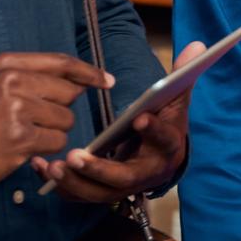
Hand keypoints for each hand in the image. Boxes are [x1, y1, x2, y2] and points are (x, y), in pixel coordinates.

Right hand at [0, 53, 112, 206]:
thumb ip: (33, 78)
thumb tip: (79, 83)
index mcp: (8, 64)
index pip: (62, 62)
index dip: (89, 72)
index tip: (107, 80)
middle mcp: (13, 80)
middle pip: (68, 93)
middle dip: (58, 111)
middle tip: (30, 121)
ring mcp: (17, 108)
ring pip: (66, 120)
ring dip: (51, 132)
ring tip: (21, 135)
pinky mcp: (21, 137)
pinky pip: (57, 141)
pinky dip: (45, 149)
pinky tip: (20, 149)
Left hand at [28, 40, 203, 203]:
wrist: (161, 157)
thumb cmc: (165, 123)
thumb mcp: (176, 99)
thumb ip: (182, 75)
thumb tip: (198, 46)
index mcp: (168, 147)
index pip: (164, 140)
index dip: (154, 130)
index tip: (139, 118)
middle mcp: (147, 173)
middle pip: (124, 178)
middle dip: (99, 170)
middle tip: (75, 156)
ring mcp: (123, 187)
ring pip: (99, 193)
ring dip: (75, 182)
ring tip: (53, 166)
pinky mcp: (104, 192)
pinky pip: (81, 194)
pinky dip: (61, 185)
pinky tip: (42, 167)